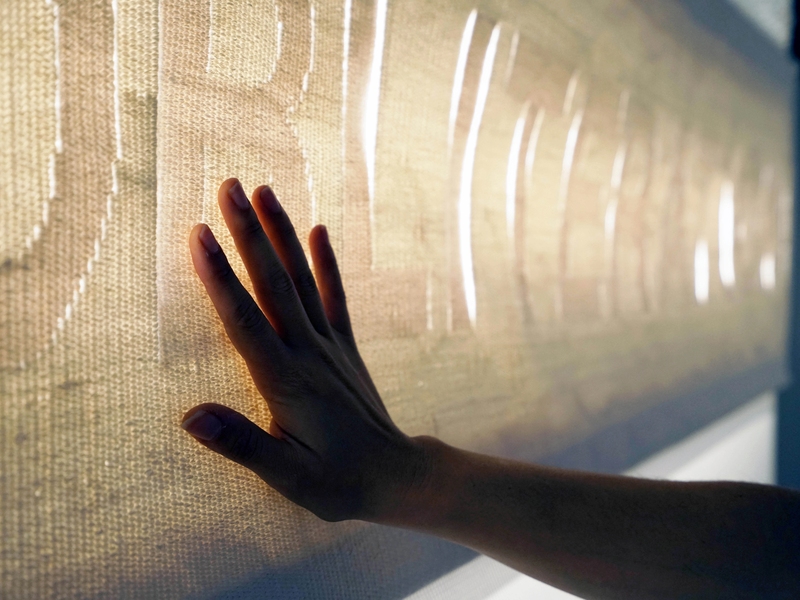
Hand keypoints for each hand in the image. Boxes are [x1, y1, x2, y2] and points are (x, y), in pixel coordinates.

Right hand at [183, 178, 430, 522]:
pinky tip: (318, 230)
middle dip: (249, 233)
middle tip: (227, 186)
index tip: (199, 235)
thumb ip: (242, 445)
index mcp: (286, 382)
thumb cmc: (338, 482)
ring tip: (263, 191)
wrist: (396, 476)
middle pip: (273, 284)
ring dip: (282, 234)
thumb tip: (190, 417)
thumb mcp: (288, 477)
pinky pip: (335, 298)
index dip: (220, 278)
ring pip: (303, 280)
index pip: (245, 321)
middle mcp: (309, 353)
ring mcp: (331, 346)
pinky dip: (327, 263)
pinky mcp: (346, 348)